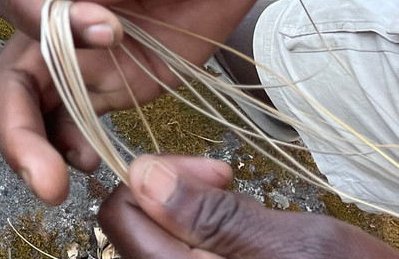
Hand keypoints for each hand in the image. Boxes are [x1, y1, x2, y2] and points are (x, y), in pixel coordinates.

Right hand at [0, 0, 268, 202]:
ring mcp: (83, 52)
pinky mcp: (112, 81)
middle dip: (13, 121)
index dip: (42, 20)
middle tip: (39, 169)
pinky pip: (77, 121)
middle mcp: (58, 11)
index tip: (105, 27)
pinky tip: (93, 165)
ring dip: (34, 146)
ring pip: (34, 104)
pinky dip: (72, 147)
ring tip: (57, 184)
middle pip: (9, 66)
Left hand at [100, 155, 398, 258]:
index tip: (209, 173)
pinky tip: (246, 239)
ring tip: (244, 214)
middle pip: (135, 231)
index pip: (119, 216)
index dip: (155, 179)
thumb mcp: (298, 245)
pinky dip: (205, 241)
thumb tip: (142, 174)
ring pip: (160, 245)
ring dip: (191, 218)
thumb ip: (214, 215)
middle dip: (173, 196)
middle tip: (227, 183)